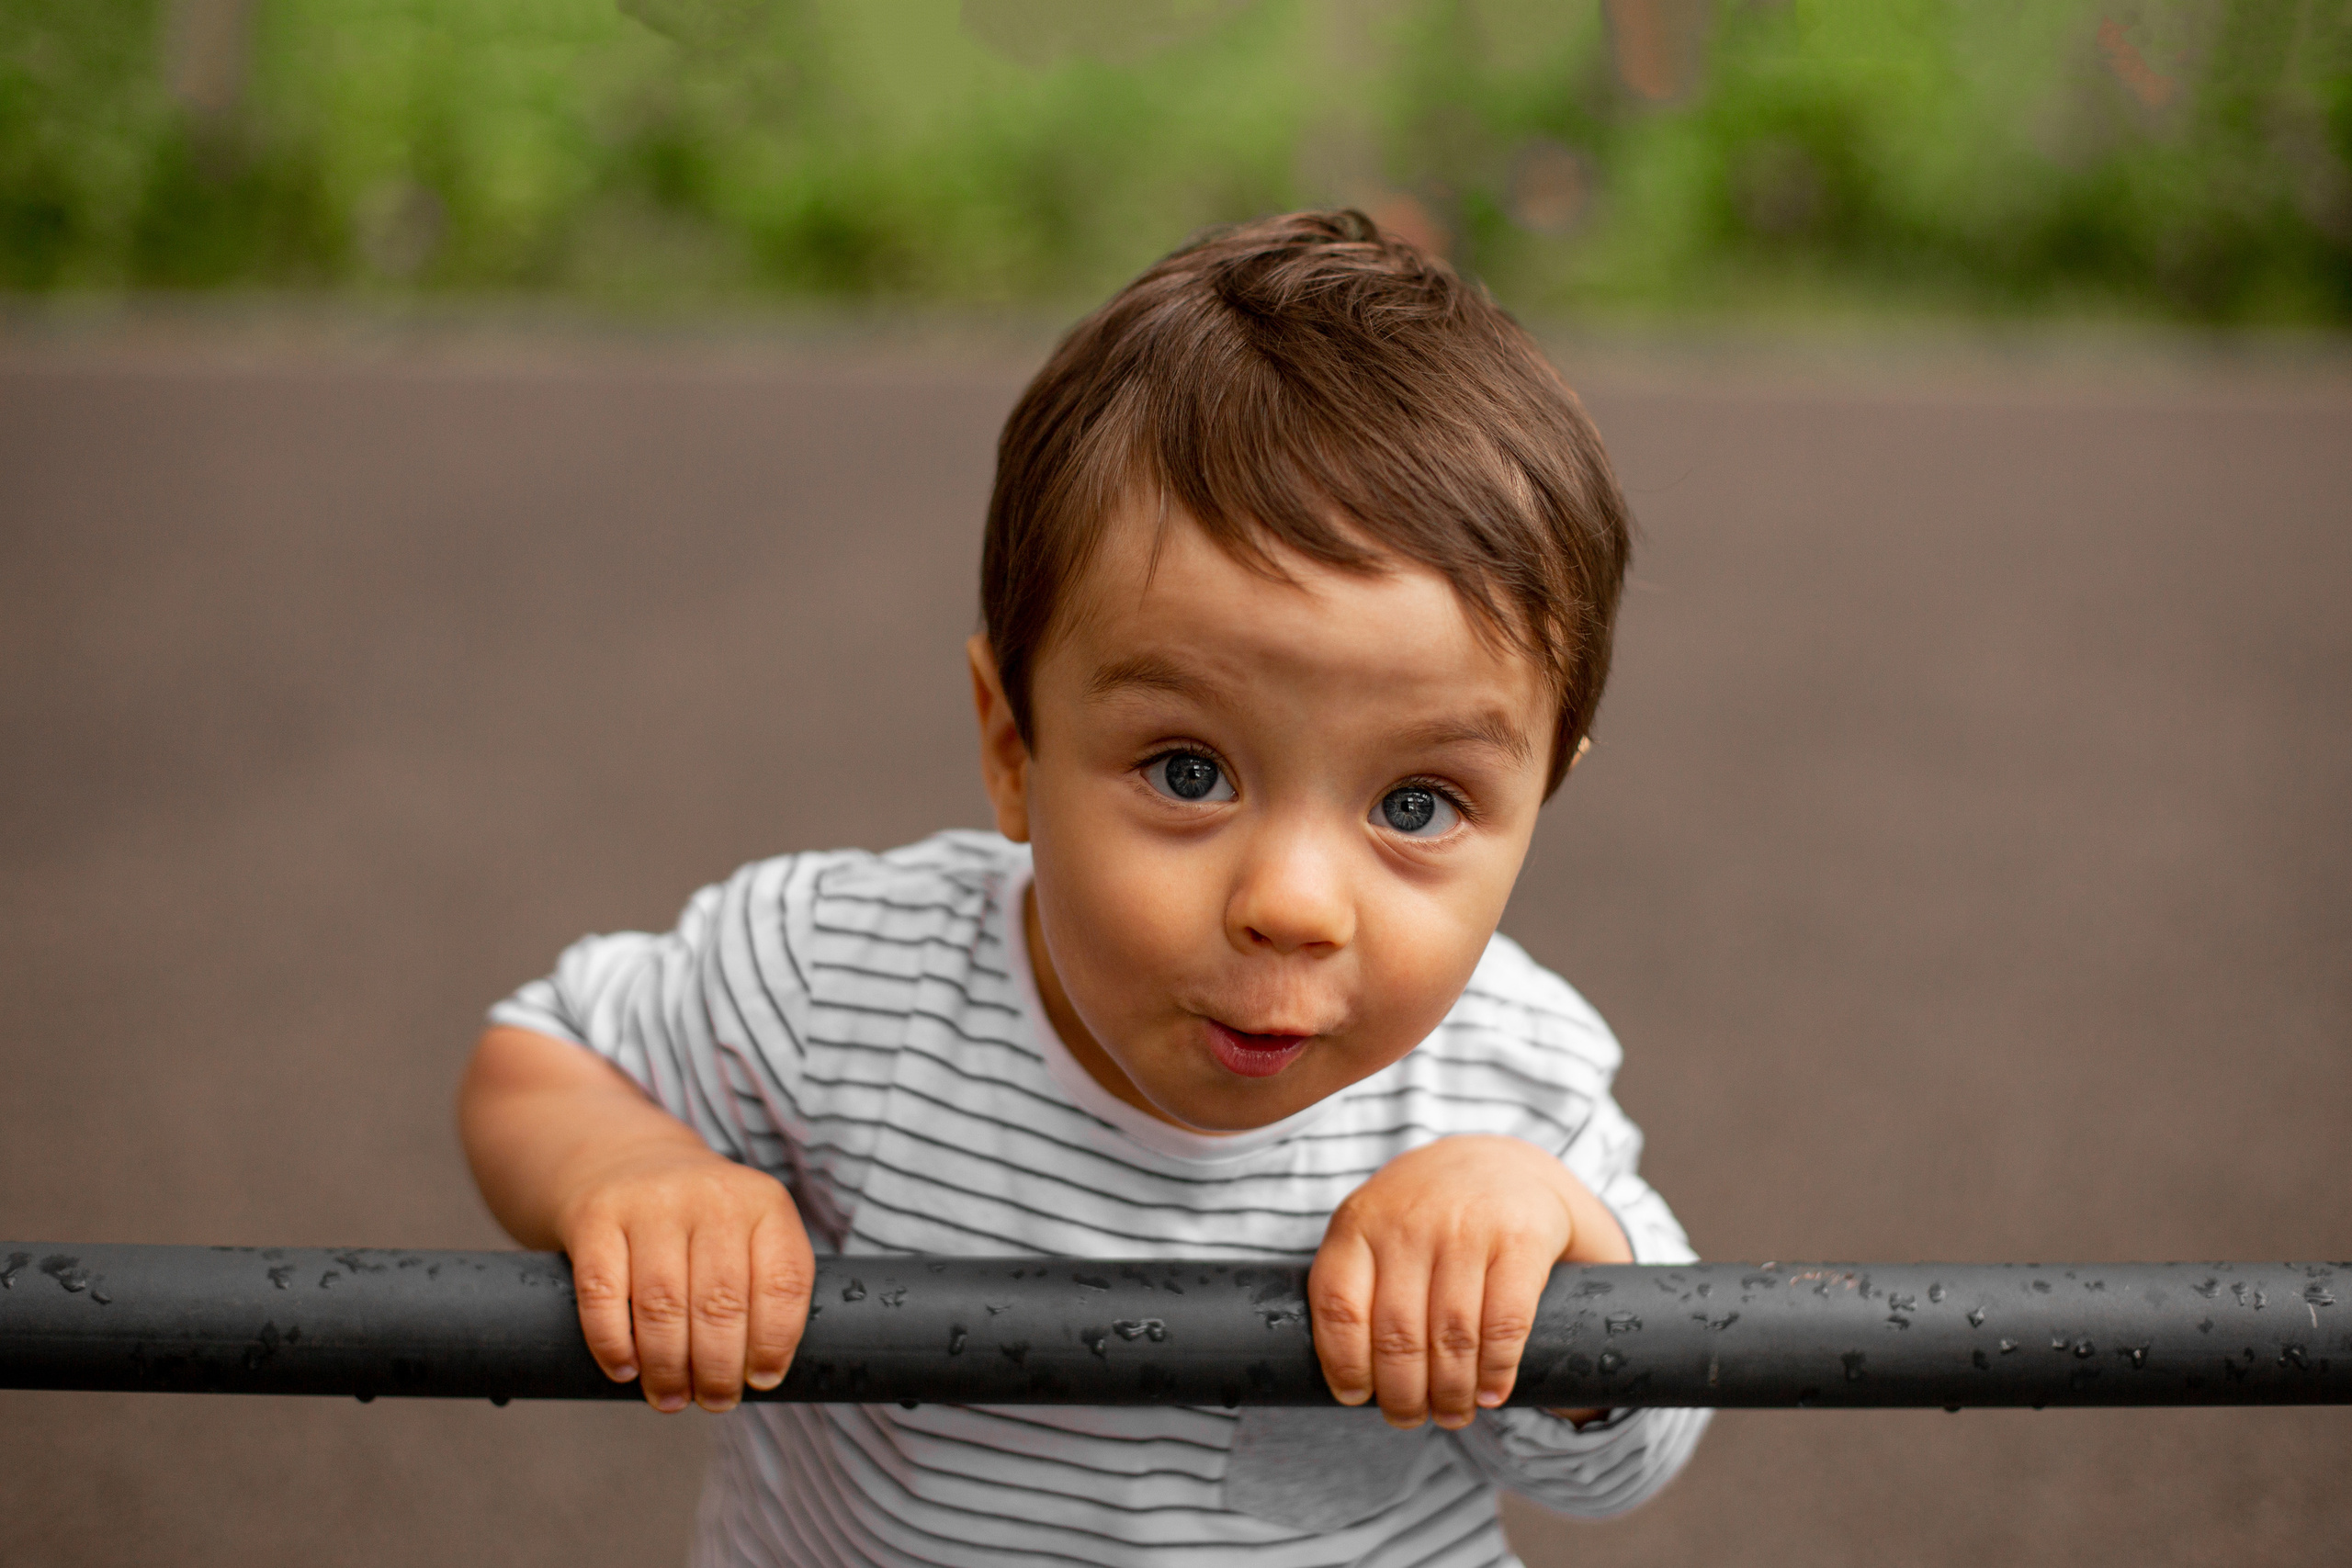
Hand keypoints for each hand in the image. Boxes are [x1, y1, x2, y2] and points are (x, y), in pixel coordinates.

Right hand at [555, 1139, 814, 1413]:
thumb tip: (762, 1376)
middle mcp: (712, 1196)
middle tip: (714, 1401)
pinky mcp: (596, 1217)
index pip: (783, 1284)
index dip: (775, 1343)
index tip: (762, 1380)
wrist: (625, 1159)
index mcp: (764, 1203)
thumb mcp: (750, 1229)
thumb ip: (765, 1285)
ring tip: (671, 1398)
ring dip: (668, 1368)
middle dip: (718, 1370)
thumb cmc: (700, 1220)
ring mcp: (651, 1203)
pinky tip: (625, 1370)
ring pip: (664, 1306)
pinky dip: (614, 1344)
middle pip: (721, 1304)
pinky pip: (603, 1295)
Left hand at [1308, 1134, 1630, 1428]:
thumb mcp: (1376, 1225)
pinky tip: (1491, 1392)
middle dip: (1403, 1395)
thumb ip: (1357, 1279)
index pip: (1338, 1307)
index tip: (1355, 1398)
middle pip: (1397, 1335)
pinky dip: (1496, 1371)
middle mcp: (1410, 1221)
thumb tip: (1343, 1378)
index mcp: (1360, 1221)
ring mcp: (1467, 1227)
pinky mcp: (1520, 1239)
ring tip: (1453, 1414)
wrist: (1504, 1161)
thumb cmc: (1428, 1214)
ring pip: (1450, 1337)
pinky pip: (1505, 1324)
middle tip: (1410, 1418)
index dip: (1345, 1366)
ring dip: (1451, 1393)